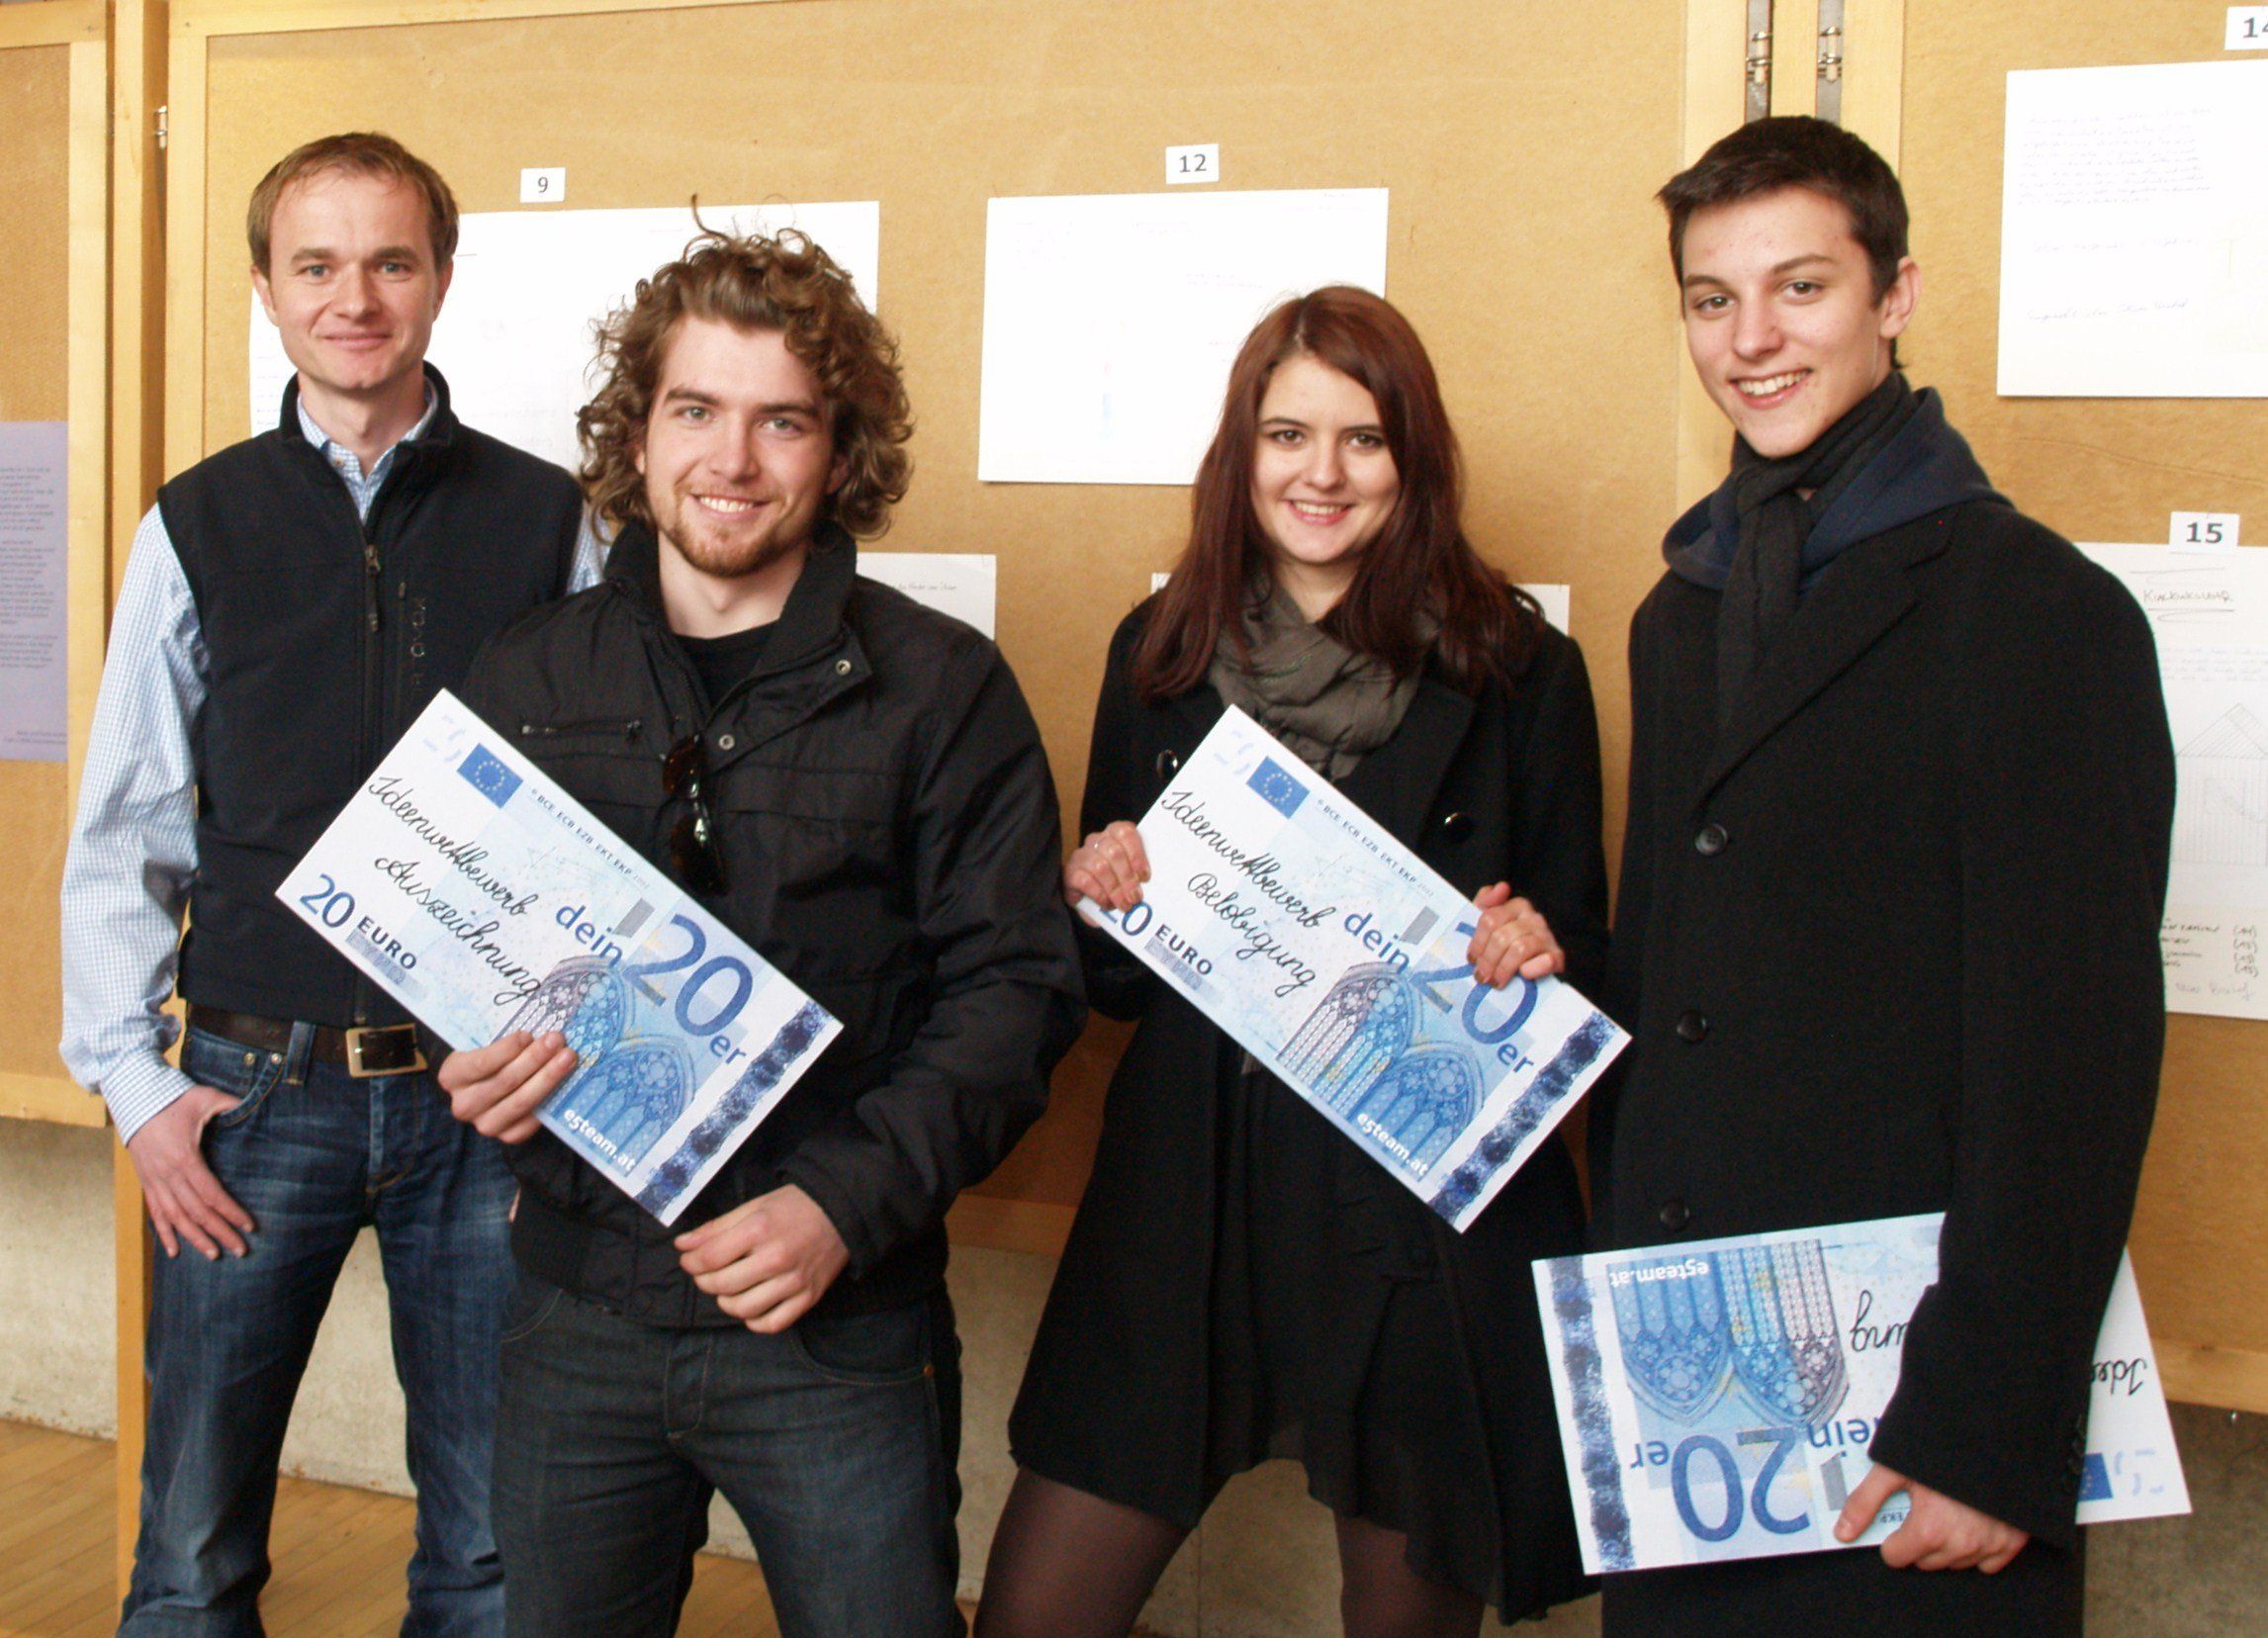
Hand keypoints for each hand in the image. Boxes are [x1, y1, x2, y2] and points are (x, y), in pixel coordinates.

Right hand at [125, 1087, 255, 1259]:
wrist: (132, 1097)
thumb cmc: (172, 1098)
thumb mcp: (205, 1097)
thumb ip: (232, 1104)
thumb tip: (257, 1106)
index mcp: (184, 1158)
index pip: (211, 1194)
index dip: (230, 1212)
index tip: (249, 1225)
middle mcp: (167, 1175)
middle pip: (196, 1212)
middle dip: (220, 1232)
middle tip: (241, 1250)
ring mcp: (154, 1180)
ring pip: (175, 1217)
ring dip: (195, 1238)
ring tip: (214, 1255)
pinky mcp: (145, 1181)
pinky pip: (154, 1212)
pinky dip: (164, 1232)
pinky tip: (173, 1251)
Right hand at [436, 1031, 576, 1143]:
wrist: (486, 1088)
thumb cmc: (489, 1058)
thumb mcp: (484, 1044)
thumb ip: (502, 1038)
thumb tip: (536, 1026)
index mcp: (452, 1076)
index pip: (480, 1063)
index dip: (507, 1049)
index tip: (528, 1034)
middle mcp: (464, 1105)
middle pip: (505, 1081)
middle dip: (535, 1059)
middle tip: (557, 1040)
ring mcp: (485, 1124)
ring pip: (521, 1101)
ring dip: (548, 1077)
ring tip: (567, 1057)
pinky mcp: (507, 1136)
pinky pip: (532, 1120)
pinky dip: (550, 1099)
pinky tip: (565, 1081)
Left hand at [675, 1184, 850, 1331]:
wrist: (841, 1212)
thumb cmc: (794, 1207)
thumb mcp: (753, 1206)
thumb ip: (716, 1228)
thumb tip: (682, 1245)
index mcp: (759, 1230)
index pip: (709, 1258)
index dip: (691, 1263)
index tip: (689, 1260)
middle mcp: (776, 1258)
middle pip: (722, 1285)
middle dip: (704, 1281)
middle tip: (706, 1273)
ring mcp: (793, 1282)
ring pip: (743, 1309)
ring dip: (726, 1302)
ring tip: (728, 1290)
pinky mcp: (808, 1297)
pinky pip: (772, 1323)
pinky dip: (754, 1321)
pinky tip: (750, 1307)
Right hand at [1064, 819, 1148, 911]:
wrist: (1090, 903)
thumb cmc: (1115, 885)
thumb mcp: (1130, 876)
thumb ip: (1139, 873)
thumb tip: (1150, 884)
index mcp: (1114, 834)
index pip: (1125, 832)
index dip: (1137, 855)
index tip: (1145, 877)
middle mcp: (1096, 841)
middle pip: (1114, 852)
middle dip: (1128, 877)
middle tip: (1135, 897)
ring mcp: (1081, 856)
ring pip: (1100, 867)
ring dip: (1115, 889)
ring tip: (1124, 905)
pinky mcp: (1070, 872)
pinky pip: (1085, 881)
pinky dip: (1100, 895)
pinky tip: (1107, 904)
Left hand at [1464, 883, 1564, 986]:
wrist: (1543, 963)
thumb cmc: (1512, 942)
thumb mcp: (1495, 921)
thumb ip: (1487, 903)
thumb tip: (1501, 887)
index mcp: (1517, 906)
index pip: (1489, 919)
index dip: (1477, 942)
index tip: (1472, 960)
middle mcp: (1533, 918)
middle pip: (1501, 937)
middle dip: (1488, 960)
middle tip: (1481, 977)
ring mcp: (1547, 936)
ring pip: (1519, 949)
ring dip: (1504, 969)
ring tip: (1496, 982)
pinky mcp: (1557, 955)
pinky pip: (1545, 961)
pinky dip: (1532, 969)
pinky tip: (1523, 976)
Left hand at [1835, 1463, 2029, 1573]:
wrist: (1989, 1435)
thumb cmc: (1939, 1450)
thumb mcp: (1893, 1469)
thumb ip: (1864, 1502)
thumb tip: (1842, 1534)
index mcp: (1929, 1530)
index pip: (1896, 1557)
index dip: (1892, 1539)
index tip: (1899, 1520)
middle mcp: (1961, 1545)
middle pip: (1925, 1561)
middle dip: (1918, 1540)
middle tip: (1925, 1509)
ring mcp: (1989, 1546)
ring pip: (1954, 1563)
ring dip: (1947, 1546)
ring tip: (1949, 1511)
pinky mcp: (2012, 1542)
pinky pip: (1988, 1564)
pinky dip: (1978, 1550)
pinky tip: (1973, 1523)